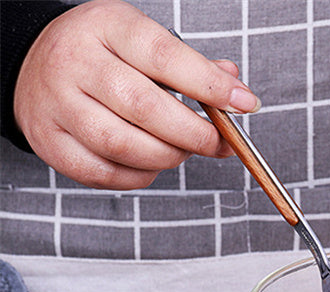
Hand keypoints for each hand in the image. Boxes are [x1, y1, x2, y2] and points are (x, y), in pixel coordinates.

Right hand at [14, 0, 260, 189]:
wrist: (33, 64)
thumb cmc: (102, 54)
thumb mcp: (143, 39)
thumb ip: (192, 65)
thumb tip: (236, 91)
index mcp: (106, 26)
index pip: (165, 56)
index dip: (210, 86)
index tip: (245, 104)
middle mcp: (75, 62)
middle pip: (145, 108)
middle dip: (195, 134)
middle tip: (220, 143)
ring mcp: (57, 104)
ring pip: (124, 145)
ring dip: (168, 156)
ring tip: (181, 149)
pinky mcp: (50, 142)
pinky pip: (105, 173)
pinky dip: (140, 175)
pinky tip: (150, 162)